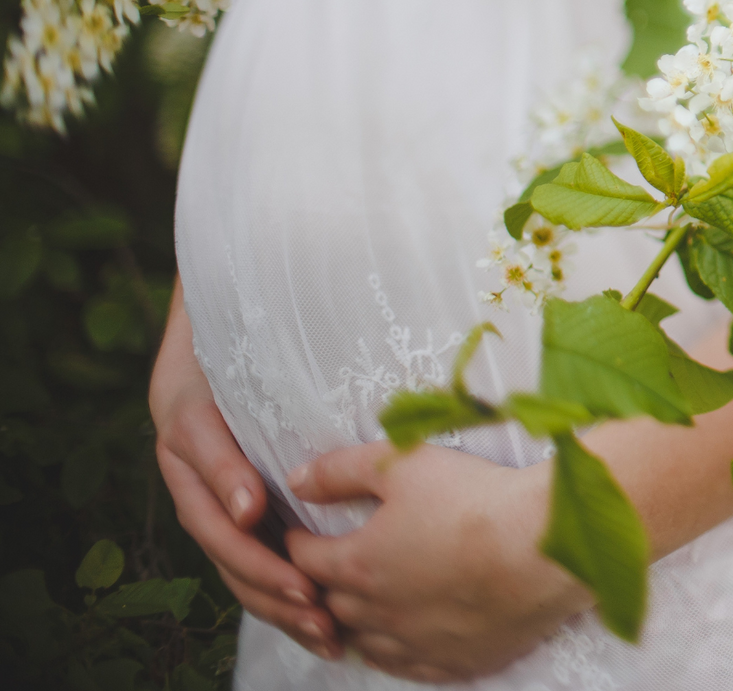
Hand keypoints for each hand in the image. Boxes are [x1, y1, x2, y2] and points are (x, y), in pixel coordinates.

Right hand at [150, 280, 340, 659]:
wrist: (237, 323)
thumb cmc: (247, 333)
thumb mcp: (242, 350)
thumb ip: (252, 393)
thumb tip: (255, 496)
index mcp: (186, 426)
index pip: (202, 462)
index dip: (227, 487)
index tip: (256, 513)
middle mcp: (193, 468)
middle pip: (221, 534)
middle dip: (265, 573)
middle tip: (313, 601)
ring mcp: (214, 494)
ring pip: (236, 559)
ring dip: (278, 598)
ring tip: (325, 629)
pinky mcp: (242, 511)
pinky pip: (256, 560)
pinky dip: (285, 592)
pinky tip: (322, 621)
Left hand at [285, 442, 590, 683]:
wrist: (544, 546)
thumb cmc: (475, 500)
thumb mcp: (403, 464)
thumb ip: (341, 470)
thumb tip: (296, 481)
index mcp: (359, 564)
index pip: (306, 560)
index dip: (299, 543)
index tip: (302, 534)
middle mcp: (378, 613)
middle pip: (330, 605)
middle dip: (323, 585)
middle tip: (330, 569)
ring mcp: (417, 643)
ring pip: (366, 643)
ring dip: (357, 625)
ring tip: (364, 607)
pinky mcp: (455, 661)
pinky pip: (411, 668)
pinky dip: (398, 653)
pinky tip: (404, 641)